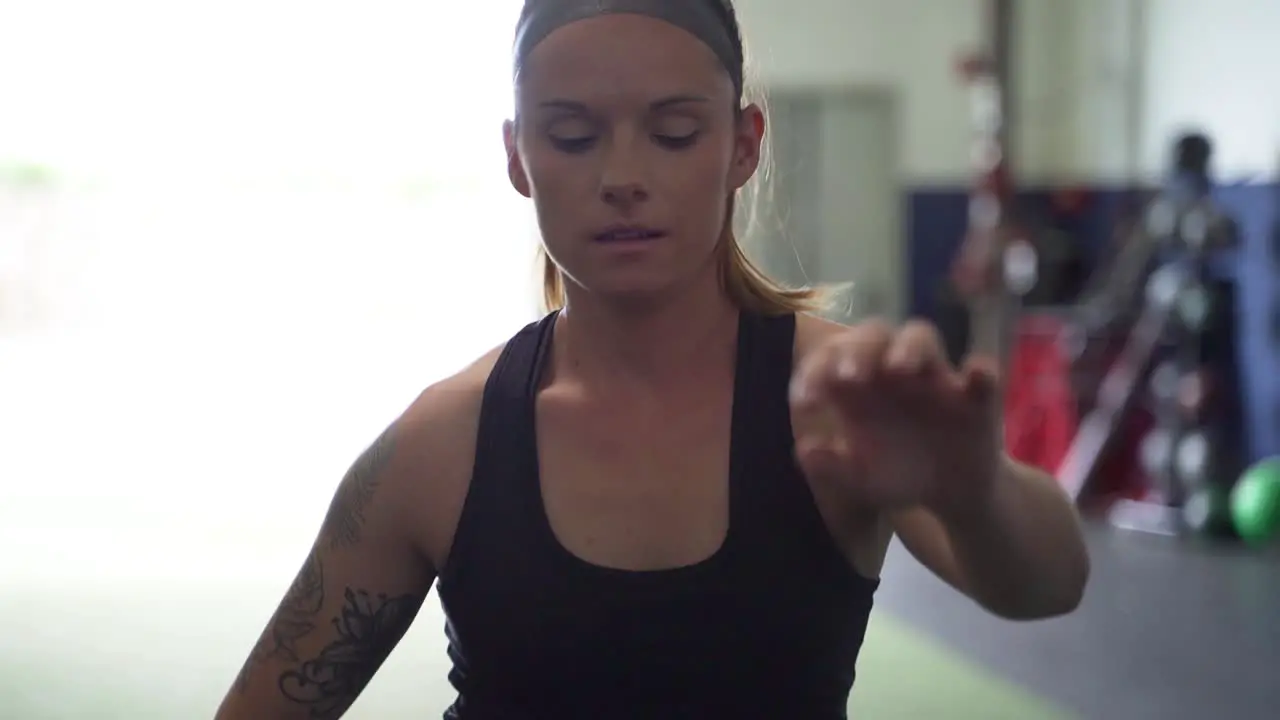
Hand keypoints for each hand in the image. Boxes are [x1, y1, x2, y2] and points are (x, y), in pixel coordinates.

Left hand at [789, 320, 1001, 515]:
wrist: (952, 494)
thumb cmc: (899, 475)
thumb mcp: (861, 479)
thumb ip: (833, 467)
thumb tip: (804, 450)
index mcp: (859, 387)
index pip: (831, 358)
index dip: (813, 372)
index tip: (804, 403)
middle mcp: (892, 372)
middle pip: (874, 335)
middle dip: (859, 349)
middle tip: (848, 377)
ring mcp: (934, 378)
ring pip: (921, 337)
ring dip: (909, 347)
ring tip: (899, 370)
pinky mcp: (975, 398)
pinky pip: (982, 375)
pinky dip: (981, 370)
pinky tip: (975, 374)